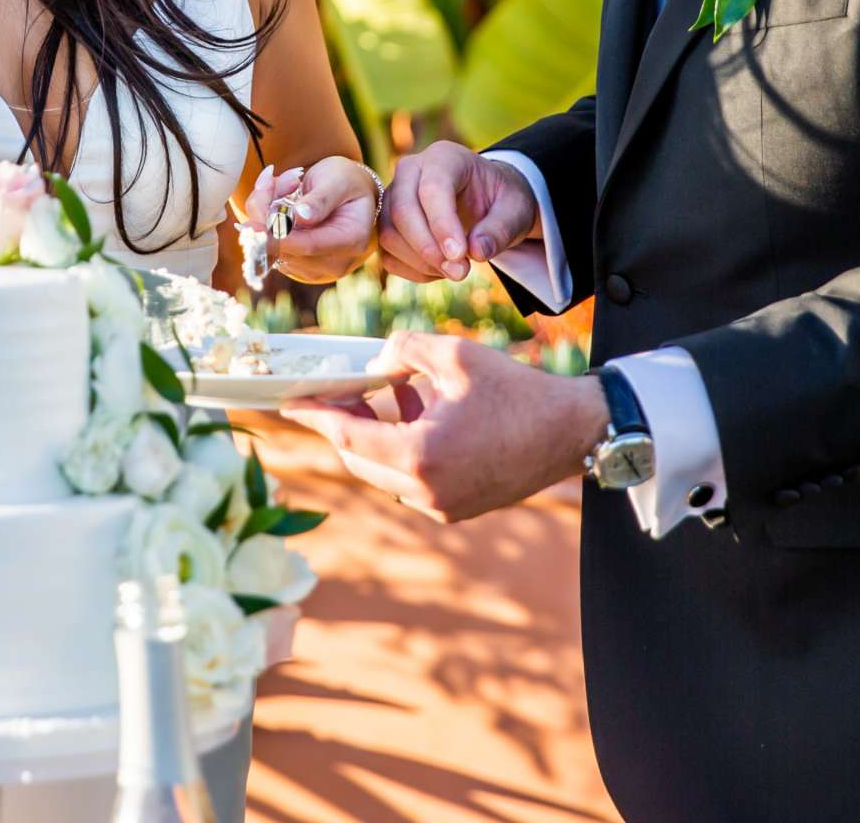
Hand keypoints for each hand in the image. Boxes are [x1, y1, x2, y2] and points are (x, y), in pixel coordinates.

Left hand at [243, 157, 377, 283]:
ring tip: (286, 186)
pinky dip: (267, 223)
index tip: (252, 225)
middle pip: (286, 250)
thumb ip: (320, 199)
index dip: (277, 236)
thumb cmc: (347, 181)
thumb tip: (299, 216)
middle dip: (267, 215)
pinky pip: (271, 249)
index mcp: (351, 240)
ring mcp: (316, 268)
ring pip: (273, 250)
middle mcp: (335, 262)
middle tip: (270, 181)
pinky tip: (282, 201)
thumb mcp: (338, 180)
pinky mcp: (298, 267)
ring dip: (266, 215)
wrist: (349, 191)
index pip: (308, 245)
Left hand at [282, 332, 609, 521]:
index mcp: (420, 456)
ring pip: (383, 472)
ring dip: (373, 436)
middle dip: (342, 425)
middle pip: (359, 459)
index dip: (314, 416)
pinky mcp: (455, 510)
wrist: (571, 432)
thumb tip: (374, 367)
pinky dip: (400, 449)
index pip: (346, 437)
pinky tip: (413, 413)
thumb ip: (402, 349)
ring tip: (379, 396)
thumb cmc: (515, 390)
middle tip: (332, 392)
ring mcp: (440, 507)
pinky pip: (409, 480)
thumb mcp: (454, 354)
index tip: (288, 402)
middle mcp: (425, 492)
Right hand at [378, 142, 537, 281]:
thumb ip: (500, 229)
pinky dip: (412, 270)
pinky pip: (387, 253)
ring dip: (420, 262)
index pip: (432, 189)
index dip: (443, 224)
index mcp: (445, 157)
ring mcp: (393, 196)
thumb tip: (477, 252)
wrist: (488, 203)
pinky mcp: (387, 223)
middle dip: (428, 249)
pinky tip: (440, 271)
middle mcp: (411, 170)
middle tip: (460, 272)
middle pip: (402, 210)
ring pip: (388, 233)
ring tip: (455, 271)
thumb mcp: (516, 211)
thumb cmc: (501, 201)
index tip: (461, 256)